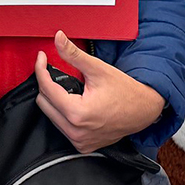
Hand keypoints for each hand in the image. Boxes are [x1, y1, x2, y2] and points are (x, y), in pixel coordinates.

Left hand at [35, 32, 164, 152]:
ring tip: (67, 87)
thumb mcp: (98, 69)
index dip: (41, 69)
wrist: (144, 110)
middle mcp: (76, 132)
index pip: (46, 89)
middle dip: (47, 84)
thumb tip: (58, 38)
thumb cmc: (125, 91)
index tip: (41, 58)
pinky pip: (61, 127)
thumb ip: (73, 54)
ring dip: (54, 99)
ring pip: (51, 116)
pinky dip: (62, 113)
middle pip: (44, 103)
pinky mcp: (82, 145)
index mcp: (78, 113)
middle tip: (54, 70)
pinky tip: (73, 102)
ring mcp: (79, 141)